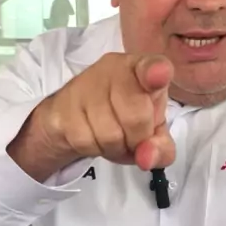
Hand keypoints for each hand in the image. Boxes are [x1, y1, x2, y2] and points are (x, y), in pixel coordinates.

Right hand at [33, 53, 175, 172]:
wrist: (71, 118)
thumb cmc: (121, 117)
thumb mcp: (150, 132)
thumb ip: (161, 147)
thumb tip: (147, 159)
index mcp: (142, 69)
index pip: (152, 66)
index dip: (156, 72)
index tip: (159, 75)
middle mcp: (114, 70)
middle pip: (136, 116)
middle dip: (137, 139)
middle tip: (132, 137)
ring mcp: (85, 86)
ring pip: (110, 135)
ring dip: (115, 148)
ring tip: (112, 137)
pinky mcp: (63, 106)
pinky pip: (88, 142)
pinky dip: (95, 149)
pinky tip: (94, 137)